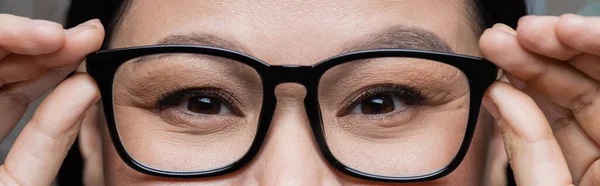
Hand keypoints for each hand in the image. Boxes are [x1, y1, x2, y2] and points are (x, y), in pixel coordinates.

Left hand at [0, 14, 103, 184]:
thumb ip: (47, 142)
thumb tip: (86, 90)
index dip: (10, 36)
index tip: (55, 36)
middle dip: (42, 43)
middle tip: (87, 37)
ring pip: (3, 71)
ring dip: (50, 57)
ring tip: (88, 47)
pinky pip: (9, 93)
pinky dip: (43, 80)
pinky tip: (71, 70)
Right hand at [480, 14, 599, 185]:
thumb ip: (532, 153)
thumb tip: (501, 96)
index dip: (597, 46)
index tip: (561, 29)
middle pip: (599, 82)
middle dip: (555, 50)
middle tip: (511, 35)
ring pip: (578, 96)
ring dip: (533, 66)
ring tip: (497, 46)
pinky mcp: (583, 166)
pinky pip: (560, 121)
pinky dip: (528, 97)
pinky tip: (506, 76)